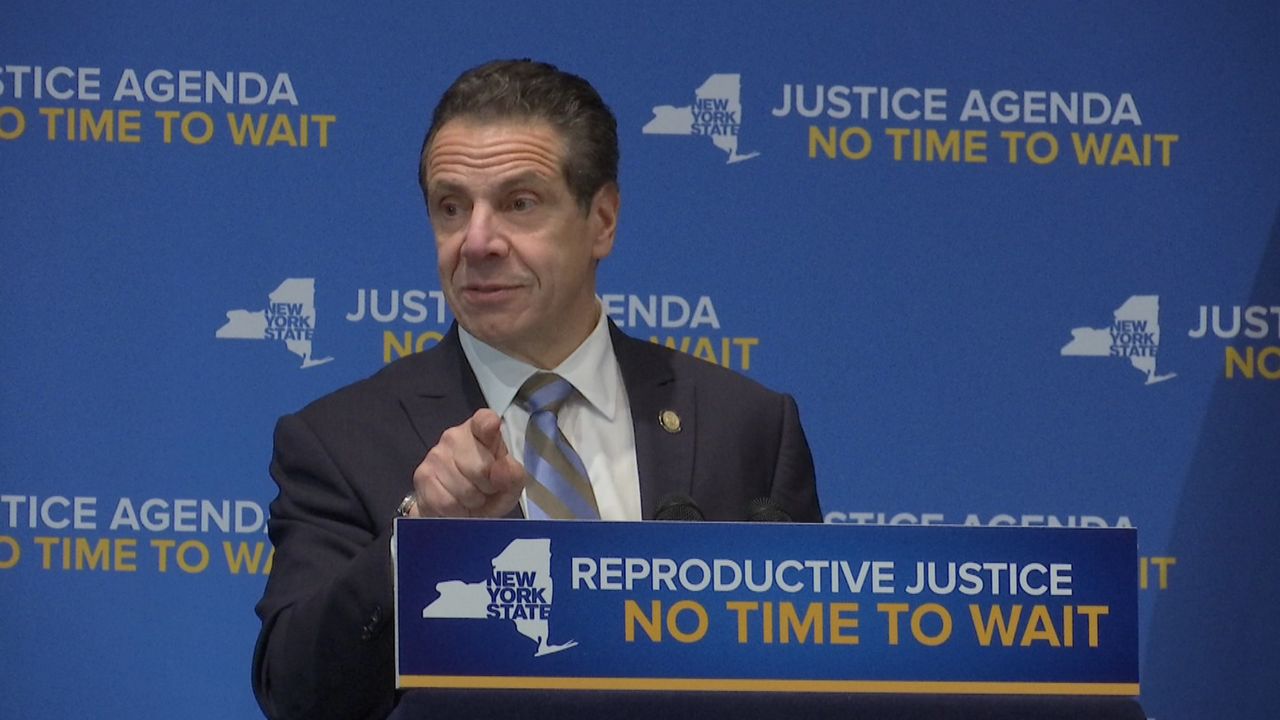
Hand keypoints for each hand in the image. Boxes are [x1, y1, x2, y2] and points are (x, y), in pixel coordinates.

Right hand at [409, 409, 526, 517]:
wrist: (459, 511)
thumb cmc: (488, 491)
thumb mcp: (510, 485)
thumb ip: (512, 476)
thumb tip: (501, 470)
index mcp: (482, 431)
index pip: (484, 420)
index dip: (489, 424)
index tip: (492, 427)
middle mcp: (455, 436)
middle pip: (480, 467)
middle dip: (487, 487)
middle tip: (486, 489)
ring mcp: (435, 455)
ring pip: (464, 489)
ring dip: (472, 502)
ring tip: (472, 498)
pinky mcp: (422, 476)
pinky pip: (447, 502)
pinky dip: (457, 511)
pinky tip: (457, 505)